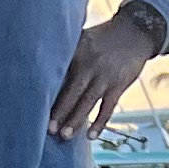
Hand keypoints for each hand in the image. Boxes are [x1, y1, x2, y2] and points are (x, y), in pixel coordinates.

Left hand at [50, 8, 162, 142]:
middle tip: (48, 129)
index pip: (58, 76)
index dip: (46, 91)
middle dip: (59, 112)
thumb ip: (65, 51)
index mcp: (77, 54)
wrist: (134, 31)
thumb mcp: (82, 38)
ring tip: (64, 136)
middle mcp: (90, 67)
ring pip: (88, 103)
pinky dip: (100, 123)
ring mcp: (105, 78)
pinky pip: (108, 108)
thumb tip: (40, 64)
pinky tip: (90, 136)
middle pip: (72, 93)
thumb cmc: (102, 38)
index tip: (34, 106)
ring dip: (76, 121)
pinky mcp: (118, 86)